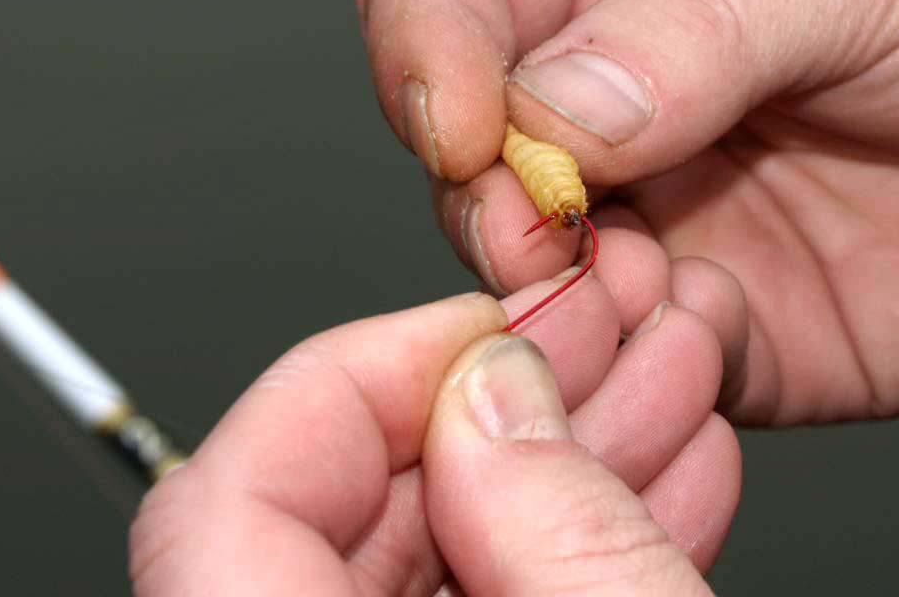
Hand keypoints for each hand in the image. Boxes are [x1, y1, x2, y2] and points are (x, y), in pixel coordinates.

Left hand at [129, 276, 739, 594]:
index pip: (227, 504)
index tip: (481, 327)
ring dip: (566, 454)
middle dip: (501, 397)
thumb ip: (559, 532)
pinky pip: (501, 590)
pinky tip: (672, 475)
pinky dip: (580, 533)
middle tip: (602, 332)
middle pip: (349, 504)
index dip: (356, 380)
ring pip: (441, 545)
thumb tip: (496, 397)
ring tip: (672, 382)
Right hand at [357, 0, 898, 423]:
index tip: (473, 124)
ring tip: (656, 286)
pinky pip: (617, 363)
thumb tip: (548, 113)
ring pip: (515, 272)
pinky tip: (712, 337)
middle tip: (556, 231)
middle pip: (455, 146)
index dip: (425, 50)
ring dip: (551, 300)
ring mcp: (651, 208)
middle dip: (485, 199)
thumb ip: (698, 23)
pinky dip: (629, 369)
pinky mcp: (701, 315)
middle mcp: (612, 86)